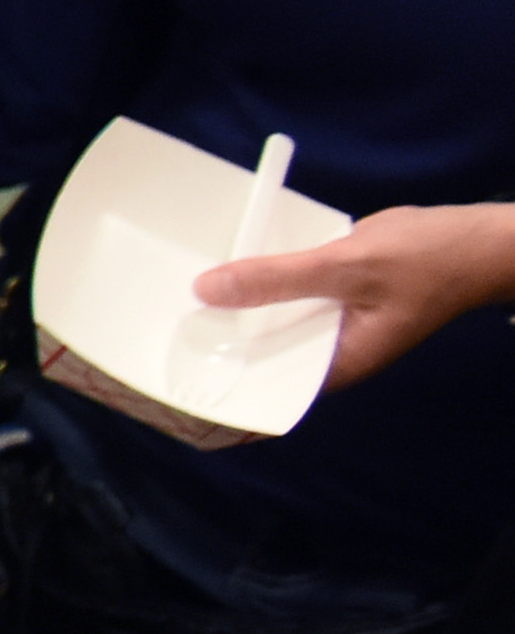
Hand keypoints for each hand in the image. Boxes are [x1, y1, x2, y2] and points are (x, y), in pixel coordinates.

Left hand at [191, 200, 514, 394]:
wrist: (483, 239)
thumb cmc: (430, 258)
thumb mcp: (347, 265)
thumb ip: (279, 279)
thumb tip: (206, 290)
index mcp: (336, 365)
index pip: (266, 393)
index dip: (219, 394)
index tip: (168, 388)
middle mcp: (329, 352)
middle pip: (260, 359)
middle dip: (214, 350)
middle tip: (152, 339)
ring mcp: (332, 325)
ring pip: (270, 327)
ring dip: (232, 316)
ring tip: (169, 308)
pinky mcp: (333, 297)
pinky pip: (286, 299)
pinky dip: (259, 289)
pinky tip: (220, 273)